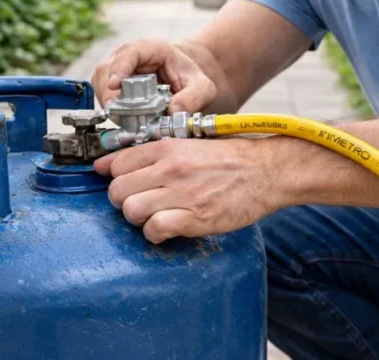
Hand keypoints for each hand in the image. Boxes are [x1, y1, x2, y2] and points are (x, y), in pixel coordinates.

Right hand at [91, 37, 217, 112]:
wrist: (183, 80)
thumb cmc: (189, 78)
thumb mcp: (202, 87)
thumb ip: (193, 98)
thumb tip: (173, 111)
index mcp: (152, 49)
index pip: (129, 52)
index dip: (119, 67)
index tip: (115, 85)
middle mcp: (129, 57)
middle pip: (106, 70)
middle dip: (111, 93)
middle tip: (122, 113)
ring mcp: (117, 71)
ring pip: (101, 85)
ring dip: (111, 105)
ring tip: (128, 120)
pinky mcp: (112, 87)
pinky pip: (104, 98)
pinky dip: (113, 111)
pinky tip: (128, 120)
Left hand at [93, 137, 281, 243]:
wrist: (265, 172)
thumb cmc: (230, 159)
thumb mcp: (190, 144)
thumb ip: (155, 152)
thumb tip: (114, 162)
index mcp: (168, 148)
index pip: (117, 163)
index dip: (115, 176)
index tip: (122, 183)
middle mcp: (170, 169)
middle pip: (118, 190)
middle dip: (124, 200)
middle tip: (140, 201)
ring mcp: (182, 194)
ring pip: (131, 211)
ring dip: (138, 218)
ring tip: (153, 215)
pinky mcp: (195, 218)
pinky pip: (155, 229)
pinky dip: (156, 233)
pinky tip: (166, 228)